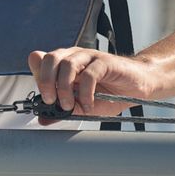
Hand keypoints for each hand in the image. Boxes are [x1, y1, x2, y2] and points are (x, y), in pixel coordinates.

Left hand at [28, 48, 154, 122]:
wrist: (137, 88)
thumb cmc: (109, 94)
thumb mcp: (81, 105)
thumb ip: (62, 110)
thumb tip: (42, 119)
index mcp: (64, 63)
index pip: (41, 60)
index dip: (37, 76)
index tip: (42, 97)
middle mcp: (74, 56)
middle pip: (50, 59)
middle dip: (45, 81)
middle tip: (51, 101)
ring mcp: (89, 57)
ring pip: (67, 64)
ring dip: (64, 88)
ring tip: (69, 106)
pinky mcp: (105, 62)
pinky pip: (89, 74)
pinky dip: (86, 93)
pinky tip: (89, 105)